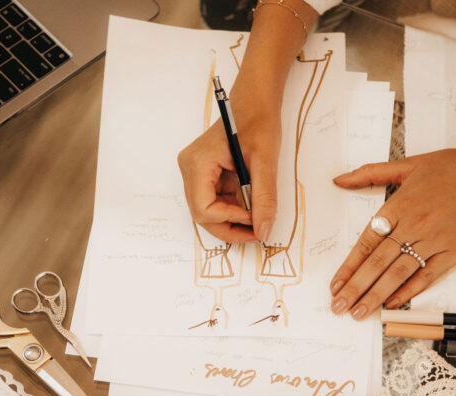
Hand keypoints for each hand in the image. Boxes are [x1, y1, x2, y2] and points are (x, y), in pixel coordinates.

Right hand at [177, 98, 280, 242]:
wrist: (255, 102)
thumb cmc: (257, 121)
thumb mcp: (265, 161)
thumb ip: (264, 198)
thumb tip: (264, 230)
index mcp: (198, 163)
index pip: (203, 208)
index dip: (229, 220)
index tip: (255, 219)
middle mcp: (190, 170)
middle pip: (203, 215)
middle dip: (230, 227)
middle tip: (257, 232)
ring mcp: (196, 173)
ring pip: (209, 212)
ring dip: (232, 221)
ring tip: (257, 219)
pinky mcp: (206, 176)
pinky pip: (216, 202)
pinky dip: (233, 210)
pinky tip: (251, 207)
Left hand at [329, 144, 455, 318]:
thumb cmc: (450, 168)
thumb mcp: (406, 165)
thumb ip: (369, 174)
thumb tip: (339, 180)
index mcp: (398, 206)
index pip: (366, 243)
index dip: (349, 266)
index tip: (335, 285)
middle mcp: (413, 225)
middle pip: (377, 263)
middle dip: (355, 288)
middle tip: (339, 307)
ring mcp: (433, 241)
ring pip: (398, 273)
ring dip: (376, 295)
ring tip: (359, 312)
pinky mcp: (452, 252)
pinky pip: (427, 276)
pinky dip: (409, 291)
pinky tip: (392, 304)